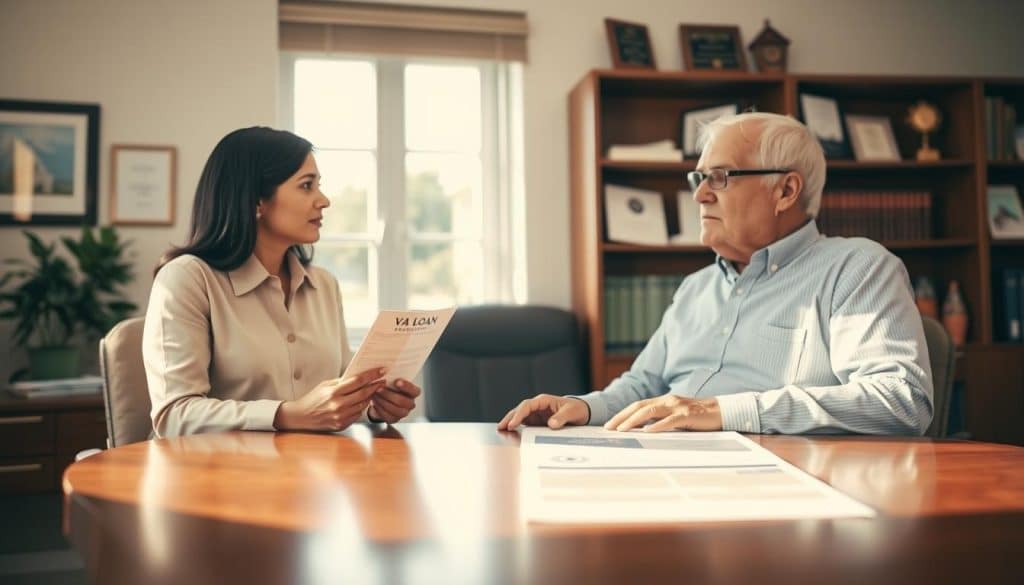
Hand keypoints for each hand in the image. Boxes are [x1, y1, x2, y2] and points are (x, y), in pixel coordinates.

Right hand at [274, 367, 385, 431]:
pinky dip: (361, 407)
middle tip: (383, 380)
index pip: (358, 381)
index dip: (372, 375)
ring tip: (374, 390)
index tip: (381, 370)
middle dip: (375, 386)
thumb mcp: (325, 385)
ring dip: (370, 397)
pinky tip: (363, 401)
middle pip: (364, 393)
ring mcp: (340, 416)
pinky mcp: (341, 424)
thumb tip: (359, 376)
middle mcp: (338, 405)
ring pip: (363, 405)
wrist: (300, 417)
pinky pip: (357, 415)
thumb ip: (342, 382)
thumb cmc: (313, 398)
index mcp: (333, 392)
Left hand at [368, 378, 420, 423]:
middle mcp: (410, 404)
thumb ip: (393, 377)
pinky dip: (380, 409)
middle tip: (379, 388)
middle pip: (402, 401)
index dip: (406, 386)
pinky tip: (374, 402)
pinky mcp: (394, 419)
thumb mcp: (393, 380)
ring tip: (375, 395)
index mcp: (413, 393)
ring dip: (383, 401)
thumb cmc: (389, 387)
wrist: (383, 399)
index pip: (414, 390)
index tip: (396, 381)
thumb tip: (385, 370)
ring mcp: (403, 413)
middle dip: (389, 394)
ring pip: (394, 409)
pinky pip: (387, 416)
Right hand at [497, 394, 589, 430]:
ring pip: (519, 417)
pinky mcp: (537, 422)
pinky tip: (511, 434)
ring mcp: (536, 414)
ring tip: (501, 430)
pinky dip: (517, 428)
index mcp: (543, 401)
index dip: (519, 414)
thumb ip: (562, 417)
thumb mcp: (572, 412)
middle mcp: (537, 406)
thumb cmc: (576, 409)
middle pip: (519, 410)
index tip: (513, 424)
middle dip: (509, 418)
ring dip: (510, 422)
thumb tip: (551, 424)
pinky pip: (525, 424)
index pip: (527, 406)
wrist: (582, 412)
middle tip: (500, 427)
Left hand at [604, 395, 721, 432]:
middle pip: (639, 407)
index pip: (638, 406)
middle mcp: (668, 401)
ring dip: (634, 421)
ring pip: (650, 412)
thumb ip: (661, 420)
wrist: (722, 411)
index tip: (610, 424)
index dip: (622, 414)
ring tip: (622, 430)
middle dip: (622, 417)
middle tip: (609, 428)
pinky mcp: (688, 415)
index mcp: (663, 401)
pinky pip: (670, 420)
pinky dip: (657, 426)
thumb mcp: (676, 417)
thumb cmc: (698, 417)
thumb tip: (642, 431)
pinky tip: (648, 431)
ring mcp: (677, 407)